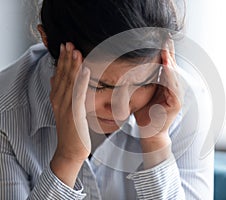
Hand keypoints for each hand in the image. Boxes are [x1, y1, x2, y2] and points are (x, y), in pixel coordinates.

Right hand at [49, 42, 89, 186]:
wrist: (70, 150)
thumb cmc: (71, 130)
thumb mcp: (63, 110)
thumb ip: (60, 94)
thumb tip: (55, 79)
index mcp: (57, 98)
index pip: (59, 75)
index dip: (62, 61)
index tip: (65, 47)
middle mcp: (59, 100)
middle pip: (62, 75)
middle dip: (66, 58)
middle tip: (69, 43)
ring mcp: (66, 106)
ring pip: (69, 81)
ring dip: (73, 65)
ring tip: (75, 51)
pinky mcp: (75, 113)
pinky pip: (78, 93)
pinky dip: (81, 80)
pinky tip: (85, 69)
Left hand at [134, 40, 181, 168]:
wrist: (148, 133)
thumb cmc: (144, 114)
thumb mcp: (141, 94)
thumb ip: (141, 82)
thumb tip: (129, 68)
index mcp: (165, 85)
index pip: (165, 65)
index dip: (164, 52)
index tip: (159, 38)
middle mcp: (173, 88)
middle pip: (172, 67)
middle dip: (168, 52)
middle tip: (165, 37)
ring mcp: (176, 96)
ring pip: (173, 74)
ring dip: (169, 61)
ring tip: (165, 48)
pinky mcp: (176, 103)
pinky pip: (173, 86)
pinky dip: (169, 75)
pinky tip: (165, 65)